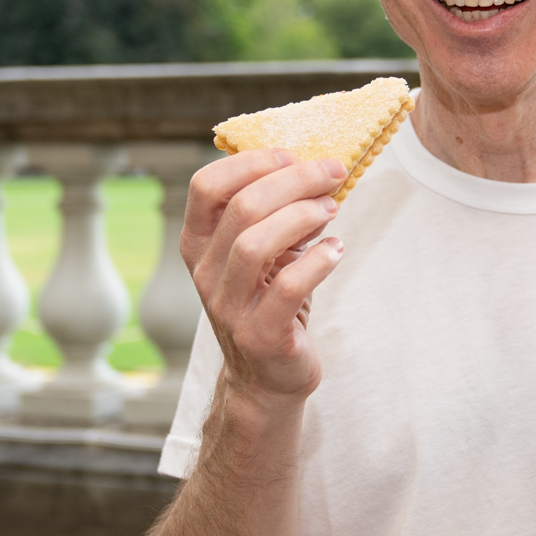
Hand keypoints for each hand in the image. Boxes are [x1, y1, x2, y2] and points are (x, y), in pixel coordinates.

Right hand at [182, 149, 347, 408]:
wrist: (266, 379)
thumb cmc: (270, 303)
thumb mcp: (266, 254)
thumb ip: (279, 215)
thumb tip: (319, 169)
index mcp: (199, 244)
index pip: (205, 186)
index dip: (250, 162)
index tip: (292, 156)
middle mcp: (204, 273)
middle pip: (240, 208)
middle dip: (293, 181)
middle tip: (333, 174)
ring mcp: (228, 307)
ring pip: (255, 245)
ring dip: (302, 217)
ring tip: (332, 210)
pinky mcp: (259, 335)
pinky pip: (287, 289)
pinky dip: (317, 261)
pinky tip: (336, 250)